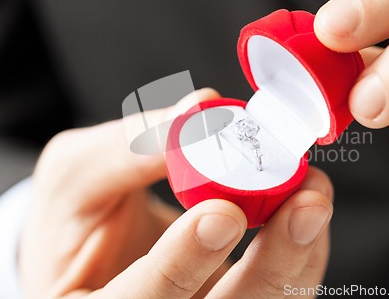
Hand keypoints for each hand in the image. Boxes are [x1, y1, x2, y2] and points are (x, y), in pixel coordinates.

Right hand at [20, 88, 332, 298]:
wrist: (95, 242)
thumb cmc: (75, 214)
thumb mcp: (78, 175)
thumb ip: (129, 146)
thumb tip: (200, 107)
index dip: (179, 266)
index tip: (222, 211)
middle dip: (271, 268)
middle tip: (306, 203)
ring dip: (299, 257)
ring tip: (313, 196)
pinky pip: (282, 290)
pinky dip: (302, 253)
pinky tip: (305, 208)